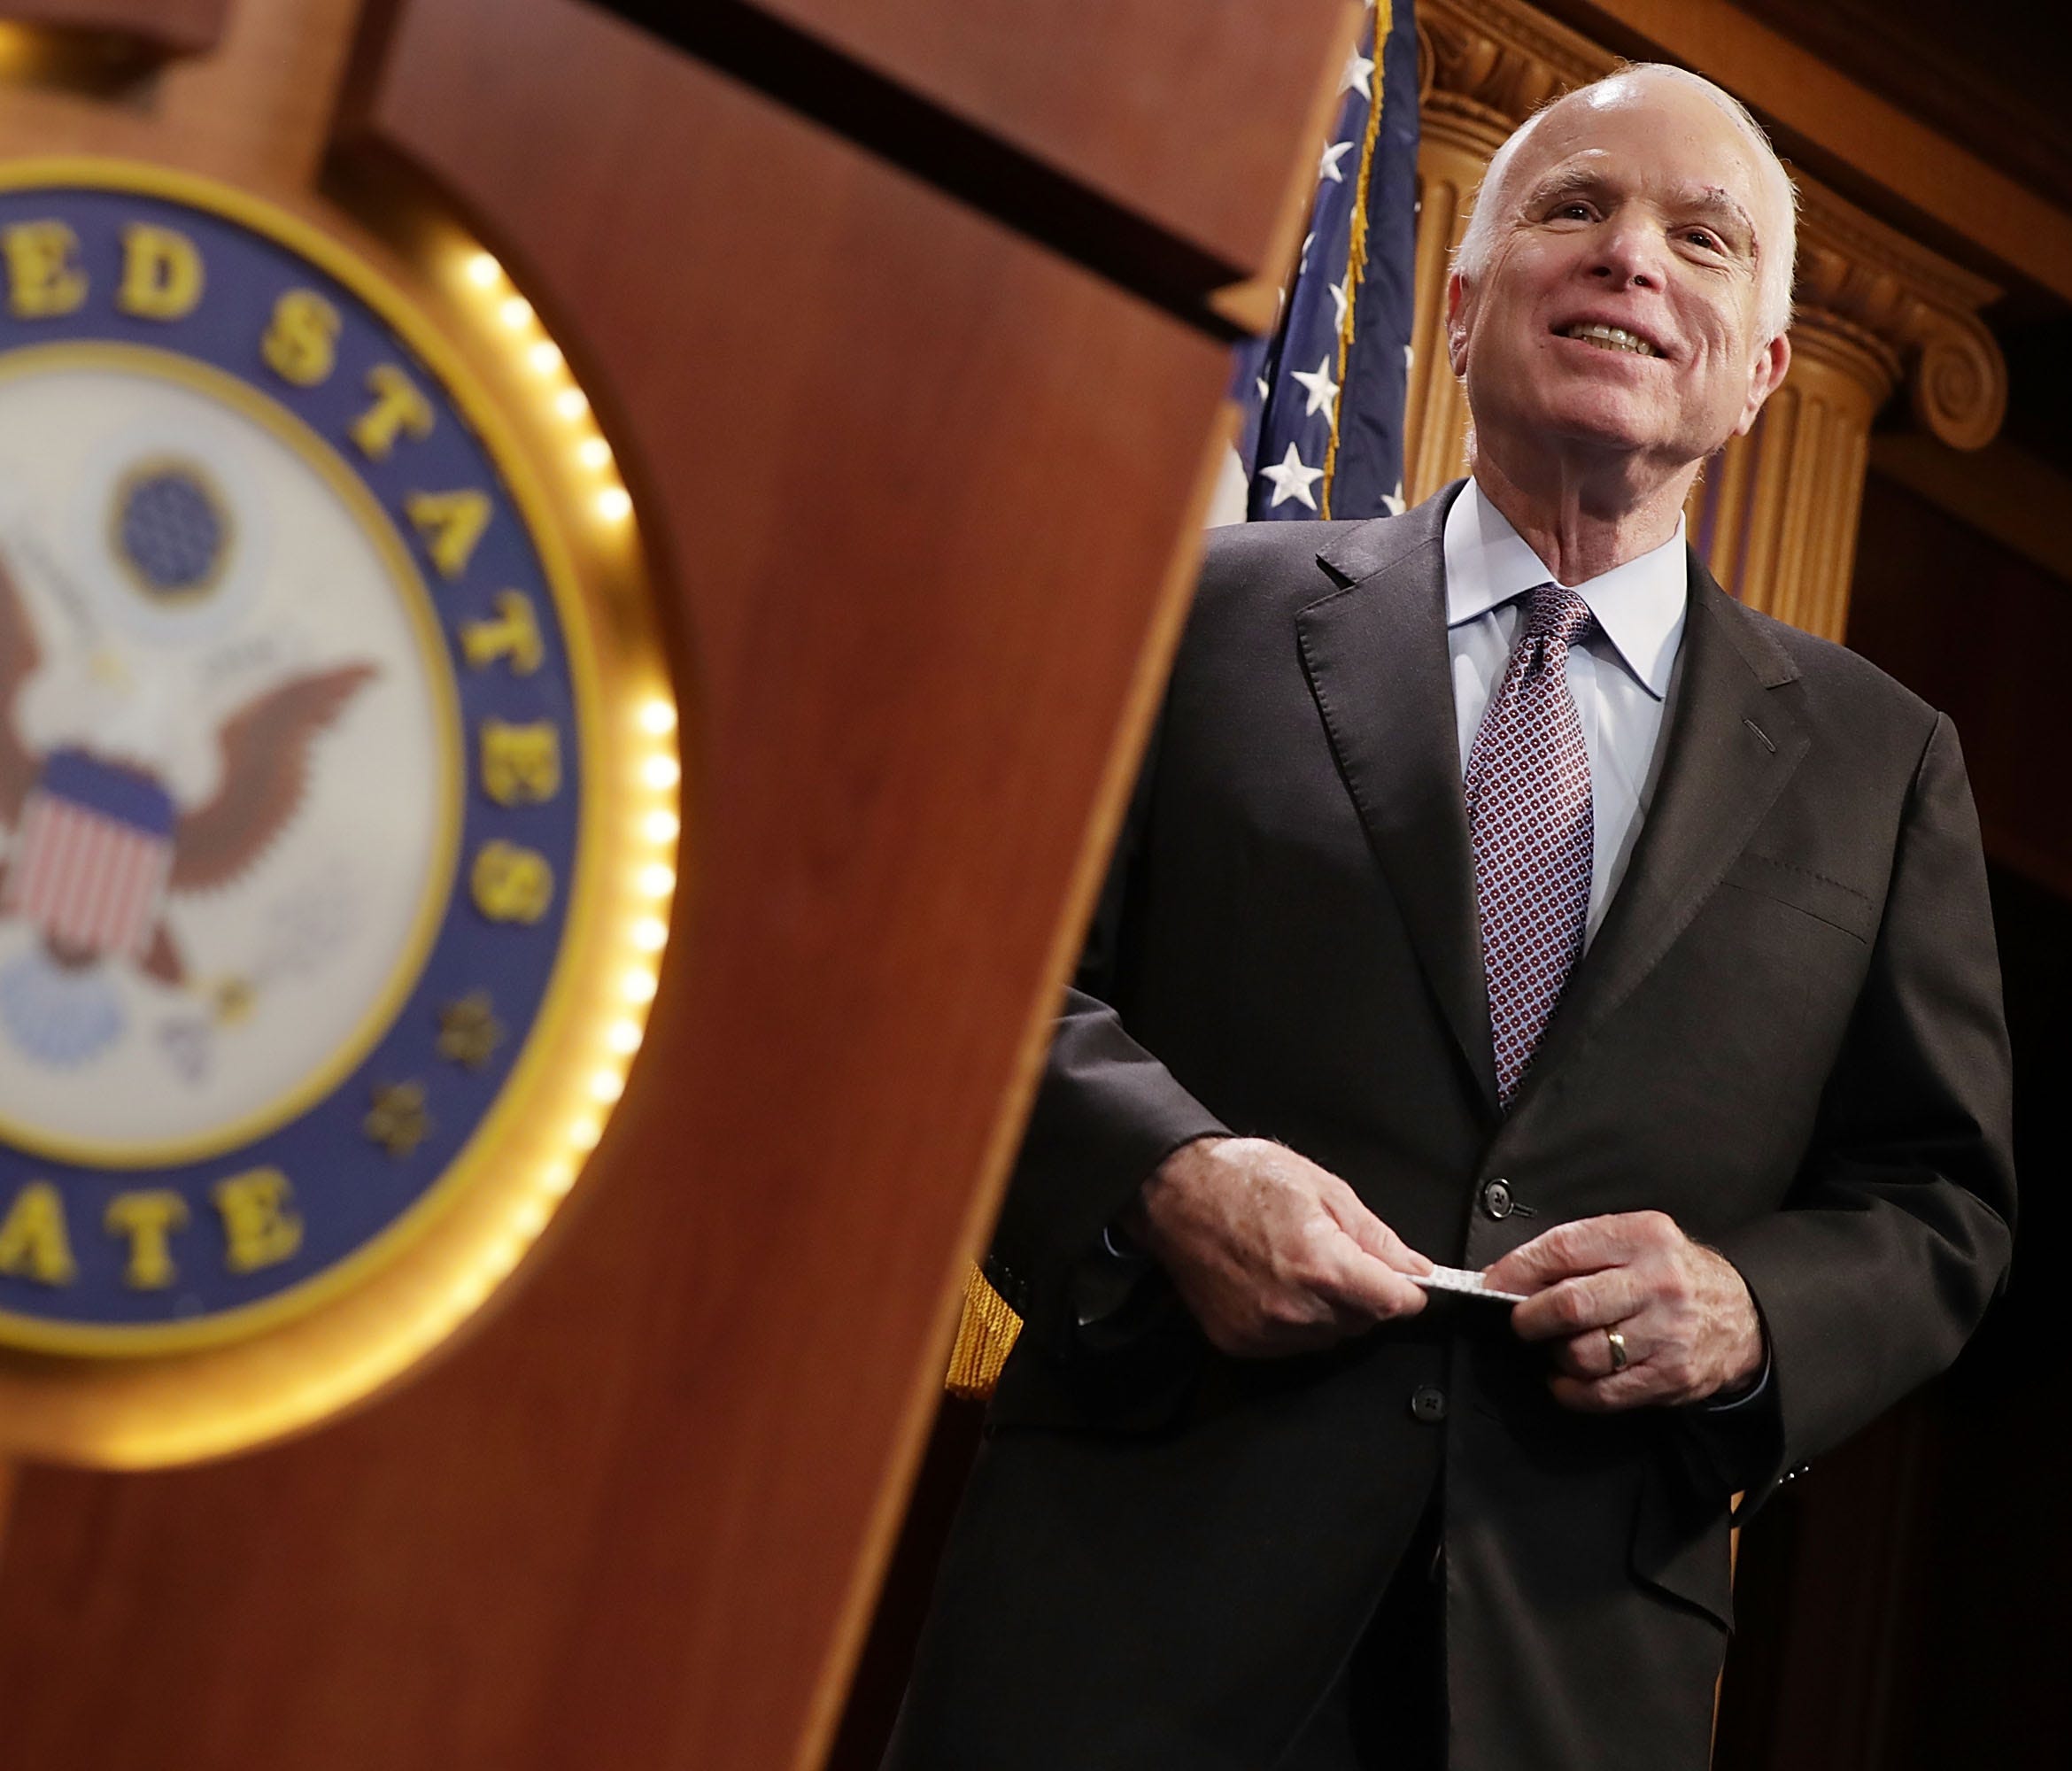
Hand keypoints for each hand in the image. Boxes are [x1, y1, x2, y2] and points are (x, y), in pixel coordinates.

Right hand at [1124, 1137, 1432, 1356]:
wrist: (1172, 1192)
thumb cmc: (1239, 1179)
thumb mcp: (1323, 1188)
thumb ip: (1375, 1236)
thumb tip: (1415, 1267)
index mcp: (1321, 1264)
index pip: (1394, 1303)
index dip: (1408, 1290)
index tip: (1407, 1282)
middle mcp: (1295, 1307)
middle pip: (1363, 1321)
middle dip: (1364, 1293)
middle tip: (1337, 1254)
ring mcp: (1264, 1330)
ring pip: (1329, 1336)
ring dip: (1330, 1309)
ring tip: (1300, 1264)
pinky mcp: (1240, 1342)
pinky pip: (1291, 1344)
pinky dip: (1296, 1321)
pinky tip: (1277, 1284)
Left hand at [1482, 1212, 1763, 1410]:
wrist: (1746, 1317)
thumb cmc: (1672, 1274)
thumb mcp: (1636, 1240)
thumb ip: (1580, 1250)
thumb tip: (1508, 1274)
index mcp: (1643, 1237)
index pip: (1562, 1249)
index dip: (1517, 1270)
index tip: (1492, 1284)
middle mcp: (1658, 1282)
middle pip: (1570, 1304)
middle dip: (1529, 1317)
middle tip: (1520, 1322)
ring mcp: (1667, 1332)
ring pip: (1582, 1353)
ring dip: (1555, 1355)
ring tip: (1558, 1346)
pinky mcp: (1671, 1375)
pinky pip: (1602, 1392)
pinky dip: (1571, 1390)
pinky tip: (1566, 1378)